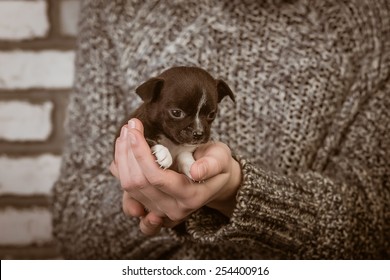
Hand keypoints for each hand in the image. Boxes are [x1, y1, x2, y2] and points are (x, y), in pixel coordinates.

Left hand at [110, 118, 241, 234]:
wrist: (216, 181)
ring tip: (126, 134)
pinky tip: (123, 152)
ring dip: (122, 158)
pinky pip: (127, 193)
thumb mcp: (221, 159)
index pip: (156, 178)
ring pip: (128, 187)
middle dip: (128, 152)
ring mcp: (159, 211)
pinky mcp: (150, 207)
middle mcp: (172, 208)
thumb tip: (196, 172)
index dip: (141, 154)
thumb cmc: (218, 165)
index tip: (135, 131)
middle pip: (137, 183)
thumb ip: (211, 165)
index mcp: (190, 196)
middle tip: (130, 127)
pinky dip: (120, 171)